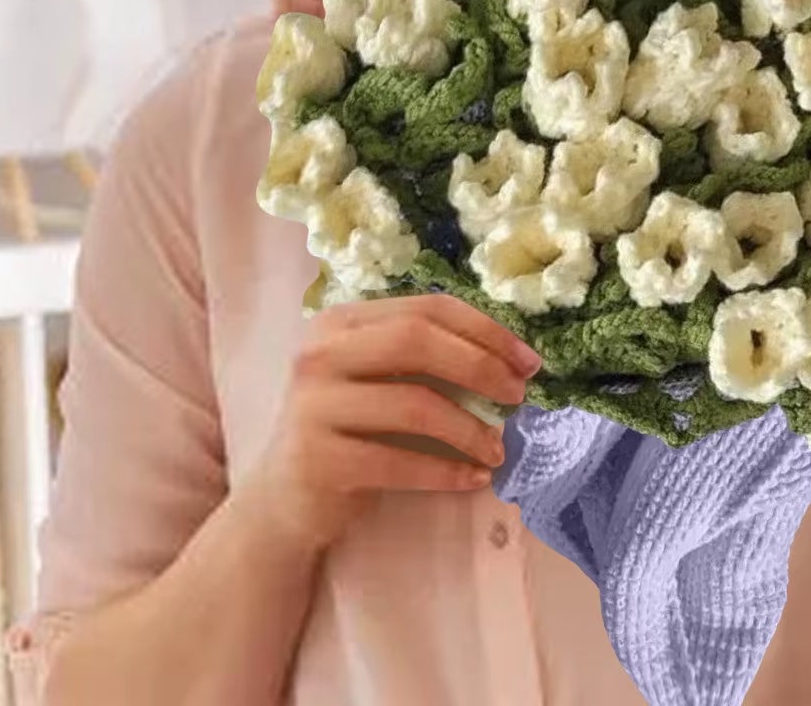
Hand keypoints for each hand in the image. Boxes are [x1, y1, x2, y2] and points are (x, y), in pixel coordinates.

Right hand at [243, 293, 541, 555]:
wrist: (282, 501)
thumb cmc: (349, 430)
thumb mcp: (379, 380)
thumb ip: (427, 358)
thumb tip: (513, 361)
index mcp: (341, 322)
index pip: (427, 308)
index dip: (485, 331)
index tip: (529, 361)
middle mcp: (320, 354)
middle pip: (417, 342)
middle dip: (480, 367)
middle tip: (519, 398)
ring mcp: (314, 406)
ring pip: (413, 405)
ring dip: (469, 429)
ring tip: (499, 449)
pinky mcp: (317, 460)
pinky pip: (398, 462)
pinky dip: (444, 472)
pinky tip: (473, 478)